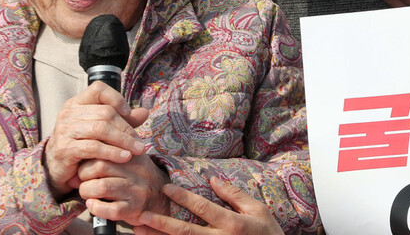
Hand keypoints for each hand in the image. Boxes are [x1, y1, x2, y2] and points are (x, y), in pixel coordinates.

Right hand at [44, 82, 148, 197]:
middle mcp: (69, 113)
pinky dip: (112, 152)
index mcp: (77, 103)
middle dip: (126, 128)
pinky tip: (124, 157)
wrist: (56, 168)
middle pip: (105, 113)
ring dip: (123, 141)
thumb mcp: (101, 130)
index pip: (98, 89)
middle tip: (140, 142)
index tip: (129, 113)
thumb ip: (122, 121)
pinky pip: (94, 147)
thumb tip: (145, 112)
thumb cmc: (81, 145)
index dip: (116, 98)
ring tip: (137, 150)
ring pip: (101, 129)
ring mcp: (65, 130)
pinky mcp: (65, 148)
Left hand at [76, 143, 170, 228]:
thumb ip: (106, 156)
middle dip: (83, 175)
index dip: (87, 158)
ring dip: (87, 191)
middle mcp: (135, 171)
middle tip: (82, 180)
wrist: (159, 197)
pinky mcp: (134, 208)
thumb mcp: (127, 160)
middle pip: (100, 166)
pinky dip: (96, 208)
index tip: (83, 165)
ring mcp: (135, 190)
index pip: (104, 149)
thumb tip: (79, 162)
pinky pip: (111, 210)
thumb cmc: (136, 177)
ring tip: (86, 193)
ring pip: (102, 187)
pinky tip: (93, 205)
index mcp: (132, 155)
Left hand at [139, 177, 283, 234]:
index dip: (183, 197)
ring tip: (140, 232)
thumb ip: (235, 196)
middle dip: (162, 224)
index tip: (166, 188)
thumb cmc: (269, 234)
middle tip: (142, 216)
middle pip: (186, 232)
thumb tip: (213, 180)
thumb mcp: (259, 211)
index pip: (203, 208)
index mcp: (232, 224)